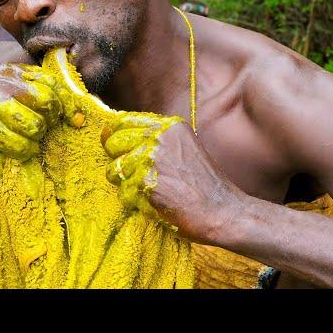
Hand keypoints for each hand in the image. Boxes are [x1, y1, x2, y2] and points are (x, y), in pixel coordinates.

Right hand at [0, 62, 81, 163]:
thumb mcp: (12, 98)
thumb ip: (39, 99)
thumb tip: (78, 115)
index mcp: (14, 71)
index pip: (53, 82)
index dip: (68, 104)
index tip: (75, 120)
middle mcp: (3, 80)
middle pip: (47, 102)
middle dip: (48, 123)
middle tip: (37, 132)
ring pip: (35, 126)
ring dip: (33, 141)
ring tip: (22, 141)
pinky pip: (19, 144)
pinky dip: (21, 152)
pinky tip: (11, 149)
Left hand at [101, 112, 243, 243]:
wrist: (223, 210)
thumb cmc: (205, 185)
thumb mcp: (186, 148)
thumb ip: (159, 141)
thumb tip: (120, 137)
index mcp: (169, 127)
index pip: (124, 121)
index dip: (113, 133)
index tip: (109, 142)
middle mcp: (158, 138)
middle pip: (114, 143)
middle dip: (118, 160)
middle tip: (134, 175)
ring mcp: (150, 159)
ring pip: (115, 170)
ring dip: (127, 184)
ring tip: (150, 192)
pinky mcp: (144, 183)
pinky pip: (123, 192)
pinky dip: (135, 201)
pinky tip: (155, 203)